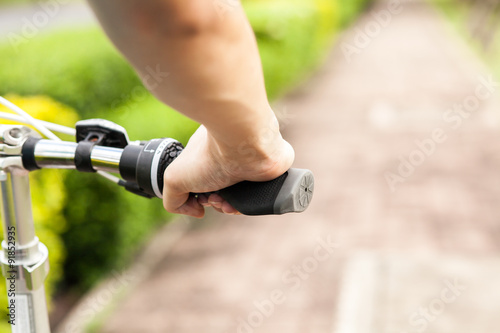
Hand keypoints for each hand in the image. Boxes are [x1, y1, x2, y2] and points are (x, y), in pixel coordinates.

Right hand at [162, 124, 294, 217]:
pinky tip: (240, 203)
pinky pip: (264, 196)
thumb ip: (174, 199)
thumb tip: (196, 211)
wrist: (244, 144)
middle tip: (214, 198)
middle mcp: (233, 158)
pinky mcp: (274, 171)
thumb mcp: (175, 178)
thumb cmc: (210, 155)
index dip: (202, 196)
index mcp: (212, 153)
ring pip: (244, 197)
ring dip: (232, 207)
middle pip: (225, 192)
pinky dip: (251, 204)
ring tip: (226, 202)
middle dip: (216, 202)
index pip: (207, 181)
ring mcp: (254, 164)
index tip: (200, 197)